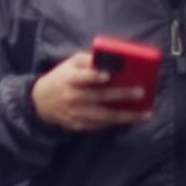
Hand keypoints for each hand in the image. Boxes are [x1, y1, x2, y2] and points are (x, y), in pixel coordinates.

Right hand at [32, 50, 152, 131]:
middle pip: (99, 97)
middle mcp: (72, 97)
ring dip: (126, 116)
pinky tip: (131, 119)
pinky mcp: (79, 125)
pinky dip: (116, 122)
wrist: (41, 101)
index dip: (94, 76)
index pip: (82, 77)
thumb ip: (87, 60)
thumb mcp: (69, 64)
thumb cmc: (61, 78)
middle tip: (140, 92)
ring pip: (104, 116)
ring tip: (144, 114)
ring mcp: (76, 113)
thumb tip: (109, 59)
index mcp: (69, 79)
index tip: (108, 75)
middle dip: (121, 94)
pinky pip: (101, 125)